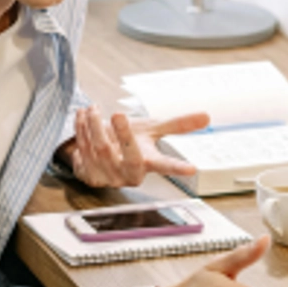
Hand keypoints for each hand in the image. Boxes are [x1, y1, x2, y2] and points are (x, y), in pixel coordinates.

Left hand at [63, 106, 209, 187]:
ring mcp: (108, 177)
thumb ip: (177, 124)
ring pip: (101, 149)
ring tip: (92, 109)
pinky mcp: (89, 176)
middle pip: (129, 156)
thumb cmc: (129, 140)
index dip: (178, 167)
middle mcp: (129, 174)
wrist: (99, 150)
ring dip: (94, 125)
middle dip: (122, 134)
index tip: (192, 168)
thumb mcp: (152, 130)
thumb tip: (207, 116)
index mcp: (148, 163)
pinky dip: (80, 131)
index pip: (166, 166)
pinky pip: (82, 152)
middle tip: (119, 114)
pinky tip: (81, 118)